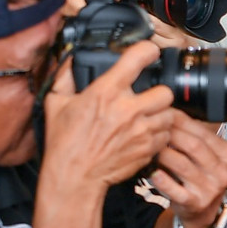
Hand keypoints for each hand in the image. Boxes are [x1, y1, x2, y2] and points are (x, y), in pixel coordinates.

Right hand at [40, 40, 174, 189]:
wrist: (74, 177)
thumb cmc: (64, 142)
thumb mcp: (56, 103)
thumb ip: (65, 77)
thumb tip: (70, 61)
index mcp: (106, 92)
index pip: (138, 58)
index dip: (147, 50)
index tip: (149, 52)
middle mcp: (127, 109)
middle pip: (165, 90)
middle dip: (158, 92)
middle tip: (149, 96)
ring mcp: (140, 131)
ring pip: (170, 114)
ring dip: (161, 114)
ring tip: (148, 117)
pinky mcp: (147, 149)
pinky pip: (166, 136)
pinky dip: (160, 134)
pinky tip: (146, 134)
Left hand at [150, 112, 226, 227]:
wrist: (202, 212)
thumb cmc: (201, 178)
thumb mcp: (207, 156)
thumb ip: (195, 137)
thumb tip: (171, 112)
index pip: (204, 133)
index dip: (182, 121)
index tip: (165, 114)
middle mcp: (223, 173)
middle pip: (194, 146)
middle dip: (170, 134)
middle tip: (153, 126)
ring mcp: (210, 189)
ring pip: (182, 165)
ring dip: (163, 153)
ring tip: (149, 145)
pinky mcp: (195, 203)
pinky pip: (176, 189)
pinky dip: (162, 180)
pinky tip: (152, 171)